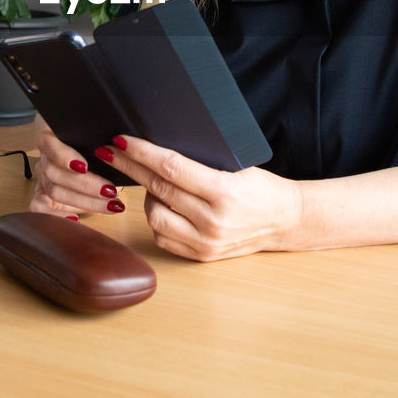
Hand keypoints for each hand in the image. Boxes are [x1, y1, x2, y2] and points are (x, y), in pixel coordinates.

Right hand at [28, 125, 126, 217]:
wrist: (95, 168)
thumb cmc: (98, 151)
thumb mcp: (100, 142)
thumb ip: (101, 141)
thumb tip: (119, 145)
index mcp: (52, 136)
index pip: (47, 142)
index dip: (63, 155)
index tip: (84, 166)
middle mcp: (44, 158)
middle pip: (54, 171)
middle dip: (85, 184)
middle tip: (110, 190)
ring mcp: (42, 179)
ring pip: (55, 191)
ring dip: (85, 201)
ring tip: (111, 205)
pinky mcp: (42, 199)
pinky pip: (40, 209)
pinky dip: (58, 216)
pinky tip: (77, 219)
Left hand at [102, 135, 302, 261]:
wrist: (286, 220)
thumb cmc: (261, 188)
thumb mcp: (237, 166)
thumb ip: (200, 162)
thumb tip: (156, 147)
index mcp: (225, 192)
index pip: (172, 168)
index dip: (142, 153)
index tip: (121, 141)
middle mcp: (213, 221)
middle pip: (158, 189)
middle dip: (130, 167)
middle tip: (111, 152)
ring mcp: (206, 242)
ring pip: (154, 216)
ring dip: (146, 196)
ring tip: (152, 184)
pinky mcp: (201, 256)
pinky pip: (163, 237)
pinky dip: (158, 218)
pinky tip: (163, 205)